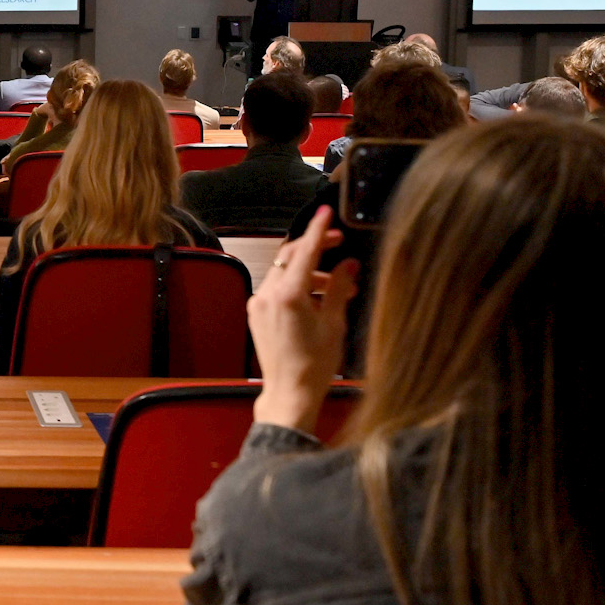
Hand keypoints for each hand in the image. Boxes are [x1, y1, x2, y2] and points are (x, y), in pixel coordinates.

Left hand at [248, 209, 358, 433]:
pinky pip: (277, 288)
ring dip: (310, 271)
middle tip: (340, 243)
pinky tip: (319, 296)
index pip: (304, 250)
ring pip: (284, 272)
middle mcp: (267, 293)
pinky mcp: (256, 313)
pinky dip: (296, 285)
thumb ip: (339, 288)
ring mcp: (258, 303)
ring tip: (339, 285)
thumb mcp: (334, 324)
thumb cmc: (315, 364)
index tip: (326, 212)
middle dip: (316, 247)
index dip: (318, 229)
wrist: (289, 392)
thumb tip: (349, 264)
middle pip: (290, 256)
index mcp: (288, 294)